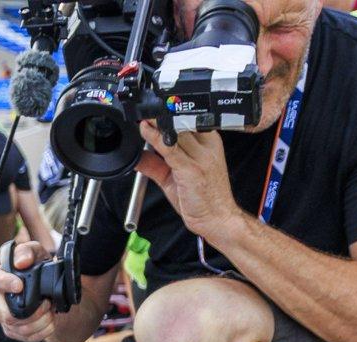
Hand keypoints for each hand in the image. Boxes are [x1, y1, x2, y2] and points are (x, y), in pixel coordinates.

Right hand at [0, 240, 57, 341]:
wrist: (48, 290)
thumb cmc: (37, 269)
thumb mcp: (36, 253)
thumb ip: (28, 251)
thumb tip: (22, 262)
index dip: (5, 284)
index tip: (20, 285)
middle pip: (7, 315)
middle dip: (33, 311)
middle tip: (47, 302)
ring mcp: (4, 318)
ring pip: (21, 328)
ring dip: (42, 321)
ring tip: (51, 310)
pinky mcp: (13, 331)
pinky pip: (28, 337)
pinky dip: (44, 330)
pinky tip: (50, 321)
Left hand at [136, 121, 241, 243]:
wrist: (217, 218)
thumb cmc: (203, 199)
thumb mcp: (176, 177)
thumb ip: (157, 164)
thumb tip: (139, 156)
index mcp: (210, 144)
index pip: (189, 120)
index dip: (170, 112)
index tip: (152, 109)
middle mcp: (207, 147)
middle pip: (182, 122)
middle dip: (161, 114)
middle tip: (143, 108)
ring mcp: (200, 157)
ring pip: (175, 132)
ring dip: (156, 122)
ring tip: (141, 115)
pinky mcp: (191, 169)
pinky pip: (170, 148)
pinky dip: (154, 138)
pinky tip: (145, 131)